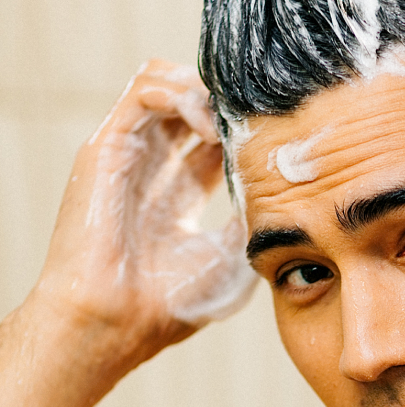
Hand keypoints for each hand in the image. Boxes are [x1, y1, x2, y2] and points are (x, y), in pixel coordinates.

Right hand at [36, 60, 256, 368]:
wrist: (117, 323)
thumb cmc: (171, 304)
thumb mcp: (233, 256)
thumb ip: (255, 218)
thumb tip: (294, 189)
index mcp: (181, 194)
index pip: (216, 137)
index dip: (249, 129)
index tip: (285, 137)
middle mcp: (154, 168)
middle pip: (195, 103)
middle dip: (233, 103)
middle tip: (268, 119)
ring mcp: (131, 154)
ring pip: (170, 83)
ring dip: (211, 91)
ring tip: (239, 123)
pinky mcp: (109, 146)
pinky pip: (146, 89)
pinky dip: (184, 94)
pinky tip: (212, 129)